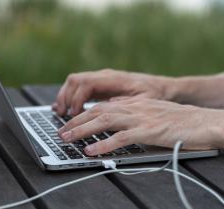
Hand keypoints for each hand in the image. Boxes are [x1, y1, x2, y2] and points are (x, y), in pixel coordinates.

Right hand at [53, 69, 171, 116]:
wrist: (163, 87)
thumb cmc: (156, 94)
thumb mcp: (146, 100)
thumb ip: (128, 102)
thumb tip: (110, 106)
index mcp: (114, 79)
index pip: (86, 83)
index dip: (77, 99)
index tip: (74, 115)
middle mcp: (105, 76)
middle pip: (75, 81)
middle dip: (65, 98)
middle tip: (61, 117)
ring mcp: (102, 80)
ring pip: (75, 83)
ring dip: (65, 97)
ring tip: (60, 114)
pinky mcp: (102, 86)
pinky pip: (80, 88)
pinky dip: (71, 98)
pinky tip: (68, 110)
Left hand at [57, 98, 223, 155]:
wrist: (209, 123)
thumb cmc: (187, 124)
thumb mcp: (159, 116)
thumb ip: (140, 118)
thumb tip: (122, 125)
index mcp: (138, 103)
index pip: (104, 106)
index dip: (84, 114)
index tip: (71, 122)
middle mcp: (137, 107)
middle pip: (98, 111)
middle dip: (76, 121)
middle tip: (60, 131)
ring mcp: (142, 118)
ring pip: (104, 121)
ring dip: (82, 130)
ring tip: (67, 139)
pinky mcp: (149, 131)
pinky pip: (120, 137)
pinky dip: (103, 145)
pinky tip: (91, 151)